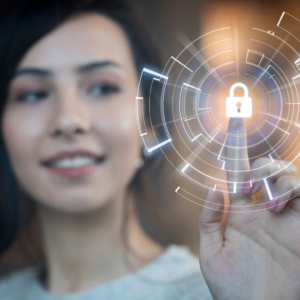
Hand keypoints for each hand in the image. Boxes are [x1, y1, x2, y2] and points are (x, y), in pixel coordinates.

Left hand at [198, 118, 299, 299]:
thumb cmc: (233, 288)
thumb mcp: (213, 252)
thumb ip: (210, 219)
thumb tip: (213, 186)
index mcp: (240, 213)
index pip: (237, 172)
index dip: (235, 148)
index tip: (234, 122)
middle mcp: (263, 209)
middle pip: (265, 168)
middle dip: (259, 166)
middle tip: (247, 187)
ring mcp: (286, 216)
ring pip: (287, 176)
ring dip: (277, 178)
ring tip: (269, 203)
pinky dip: (293, 188)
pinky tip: (280, 204)